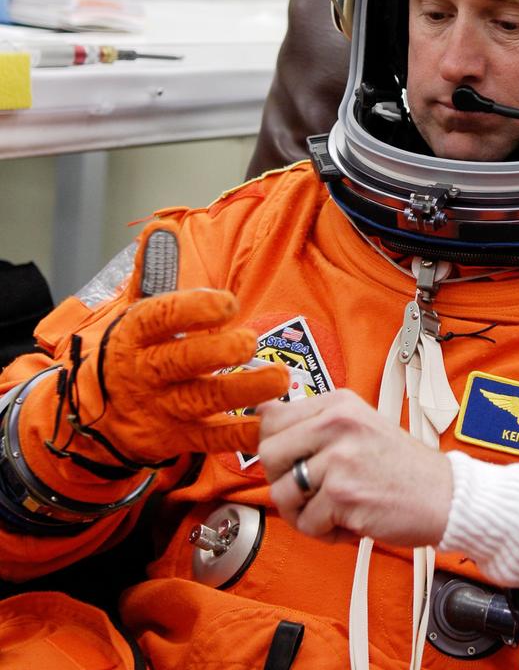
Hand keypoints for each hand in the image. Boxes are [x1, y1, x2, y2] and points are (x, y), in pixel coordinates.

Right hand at [43, 221, 288, 464]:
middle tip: (249, 341)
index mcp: (134, 335)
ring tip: (278, 379)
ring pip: (201, 401)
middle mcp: (146, 372)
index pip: (159, 318)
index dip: (194, 308)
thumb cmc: (128, 353)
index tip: (227, 302)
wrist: (89, 418)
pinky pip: (210, 440)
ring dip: (242, 391)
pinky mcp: (176, 439)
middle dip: (217, 352)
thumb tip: (160, 229)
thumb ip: (152, 272)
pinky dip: (240, 435)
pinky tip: (267, 425)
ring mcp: (161, 408)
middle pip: (180, 362)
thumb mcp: (132, 312)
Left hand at [259, 389, 453, 546]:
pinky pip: (306, 523)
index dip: (275, 447)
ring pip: (281, 493)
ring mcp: (339, 457)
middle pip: (268, 454)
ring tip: (335, 510)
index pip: (270, 417)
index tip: (291, 462)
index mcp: (338, 404)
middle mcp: (337, 423)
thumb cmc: (402, 469)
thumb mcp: (359, 428)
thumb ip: (315, 425)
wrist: (447, 497)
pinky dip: (326, 533)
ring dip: (304, 513)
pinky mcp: (343, 493)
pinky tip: (351, 522)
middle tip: (314, 492)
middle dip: (284, 481)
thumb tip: (260, 416)